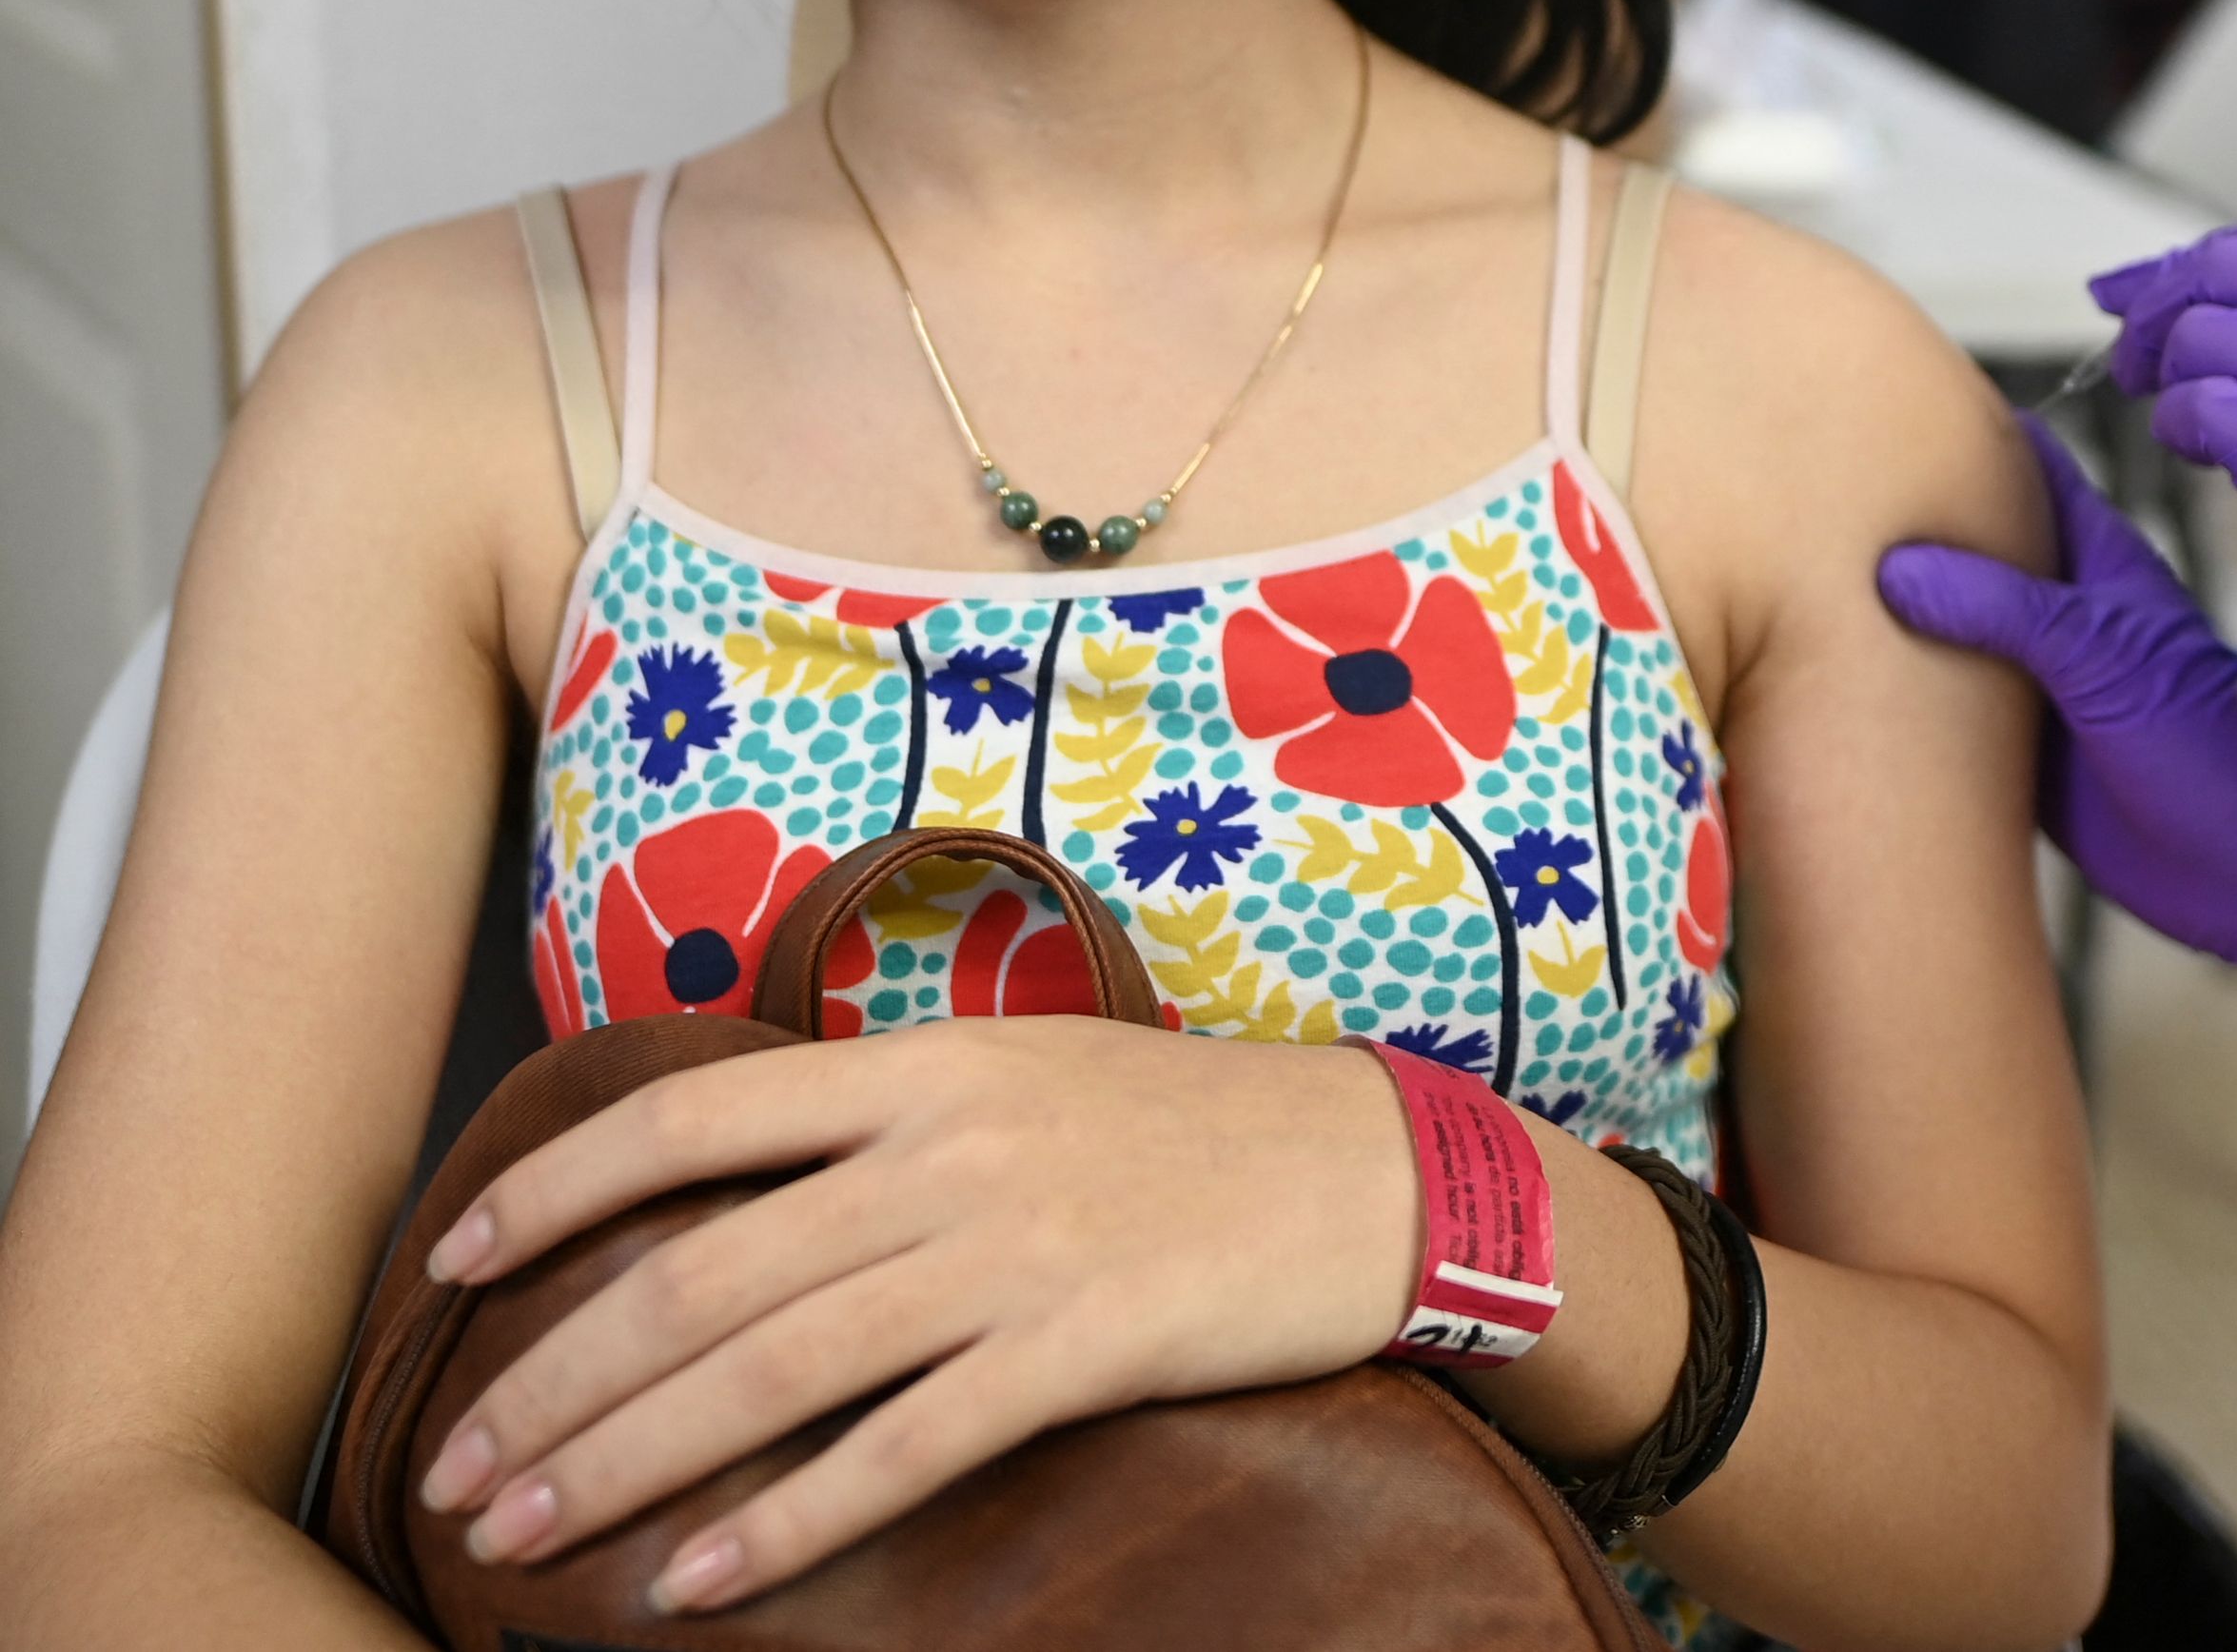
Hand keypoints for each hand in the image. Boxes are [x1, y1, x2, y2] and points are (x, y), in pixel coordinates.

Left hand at [409, 1016, 1414, 1612]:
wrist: (1376, 1171)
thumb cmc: (1193, 1131)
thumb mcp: (1030, 1073)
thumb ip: (891, 1117)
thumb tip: (735, 1185)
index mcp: (927, 1064)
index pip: (691, 1117)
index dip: (554, 1190)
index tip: (450, 1266)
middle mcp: (952, 1148)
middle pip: (702, 1273)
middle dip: (554, 1382)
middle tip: (455, 1473)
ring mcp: (1016, 1246)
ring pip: (773, 1367)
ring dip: (625, 1463)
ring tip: (521, 1537)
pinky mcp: (1083, 1343)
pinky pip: (902, 1449)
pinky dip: (784, 1523)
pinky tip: (697, 1582)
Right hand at [1879, 418, 2236, 974]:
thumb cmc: (2214, 752)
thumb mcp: (2105, 661)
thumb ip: (2008, 608)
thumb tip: (1903, 566)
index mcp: (2096, 564)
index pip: (2028, 465)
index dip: (1967, 430)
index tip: (1892, 402)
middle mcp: (2060, 611)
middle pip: (1975, 539)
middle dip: (1911, 515)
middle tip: (1824, 488)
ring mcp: (2037, 674)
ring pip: (1950, 618)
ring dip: (1896, 606)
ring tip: (1811, 573)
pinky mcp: (2016, 740)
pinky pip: (1947, 696)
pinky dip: (1900, 685)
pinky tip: (1842, 677)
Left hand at [2097, 212, 2236, 787]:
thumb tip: (2227, 295)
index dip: (2209, 262)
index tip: (2155, 288)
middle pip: (2229, 264)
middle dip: (2163, 303)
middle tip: (2132, 350)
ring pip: (2199, 333)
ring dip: (2173, 376)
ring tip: (2187, 419)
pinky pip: (2192, 407)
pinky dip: (2180, 429)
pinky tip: (2205, 457)